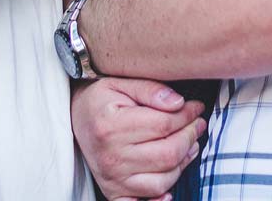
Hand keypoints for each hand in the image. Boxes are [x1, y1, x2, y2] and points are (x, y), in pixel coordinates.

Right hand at [72, 78, 207, 200]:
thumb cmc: (100, 98)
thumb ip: (150, 90)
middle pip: (168, 154)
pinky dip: (159, 199)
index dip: (187, 116)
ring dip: (183, 163)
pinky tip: (169, 189)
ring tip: (189, 145)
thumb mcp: (121, 82)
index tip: (196, 107)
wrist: (74, 117)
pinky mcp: (113, 192)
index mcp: (112, 126)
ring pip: (163, 180)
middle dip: (190, 137)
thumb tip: (179, 103)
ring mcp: (112, 178)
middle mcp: (111, 156)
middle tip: (197, 124)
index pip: (164, 125)